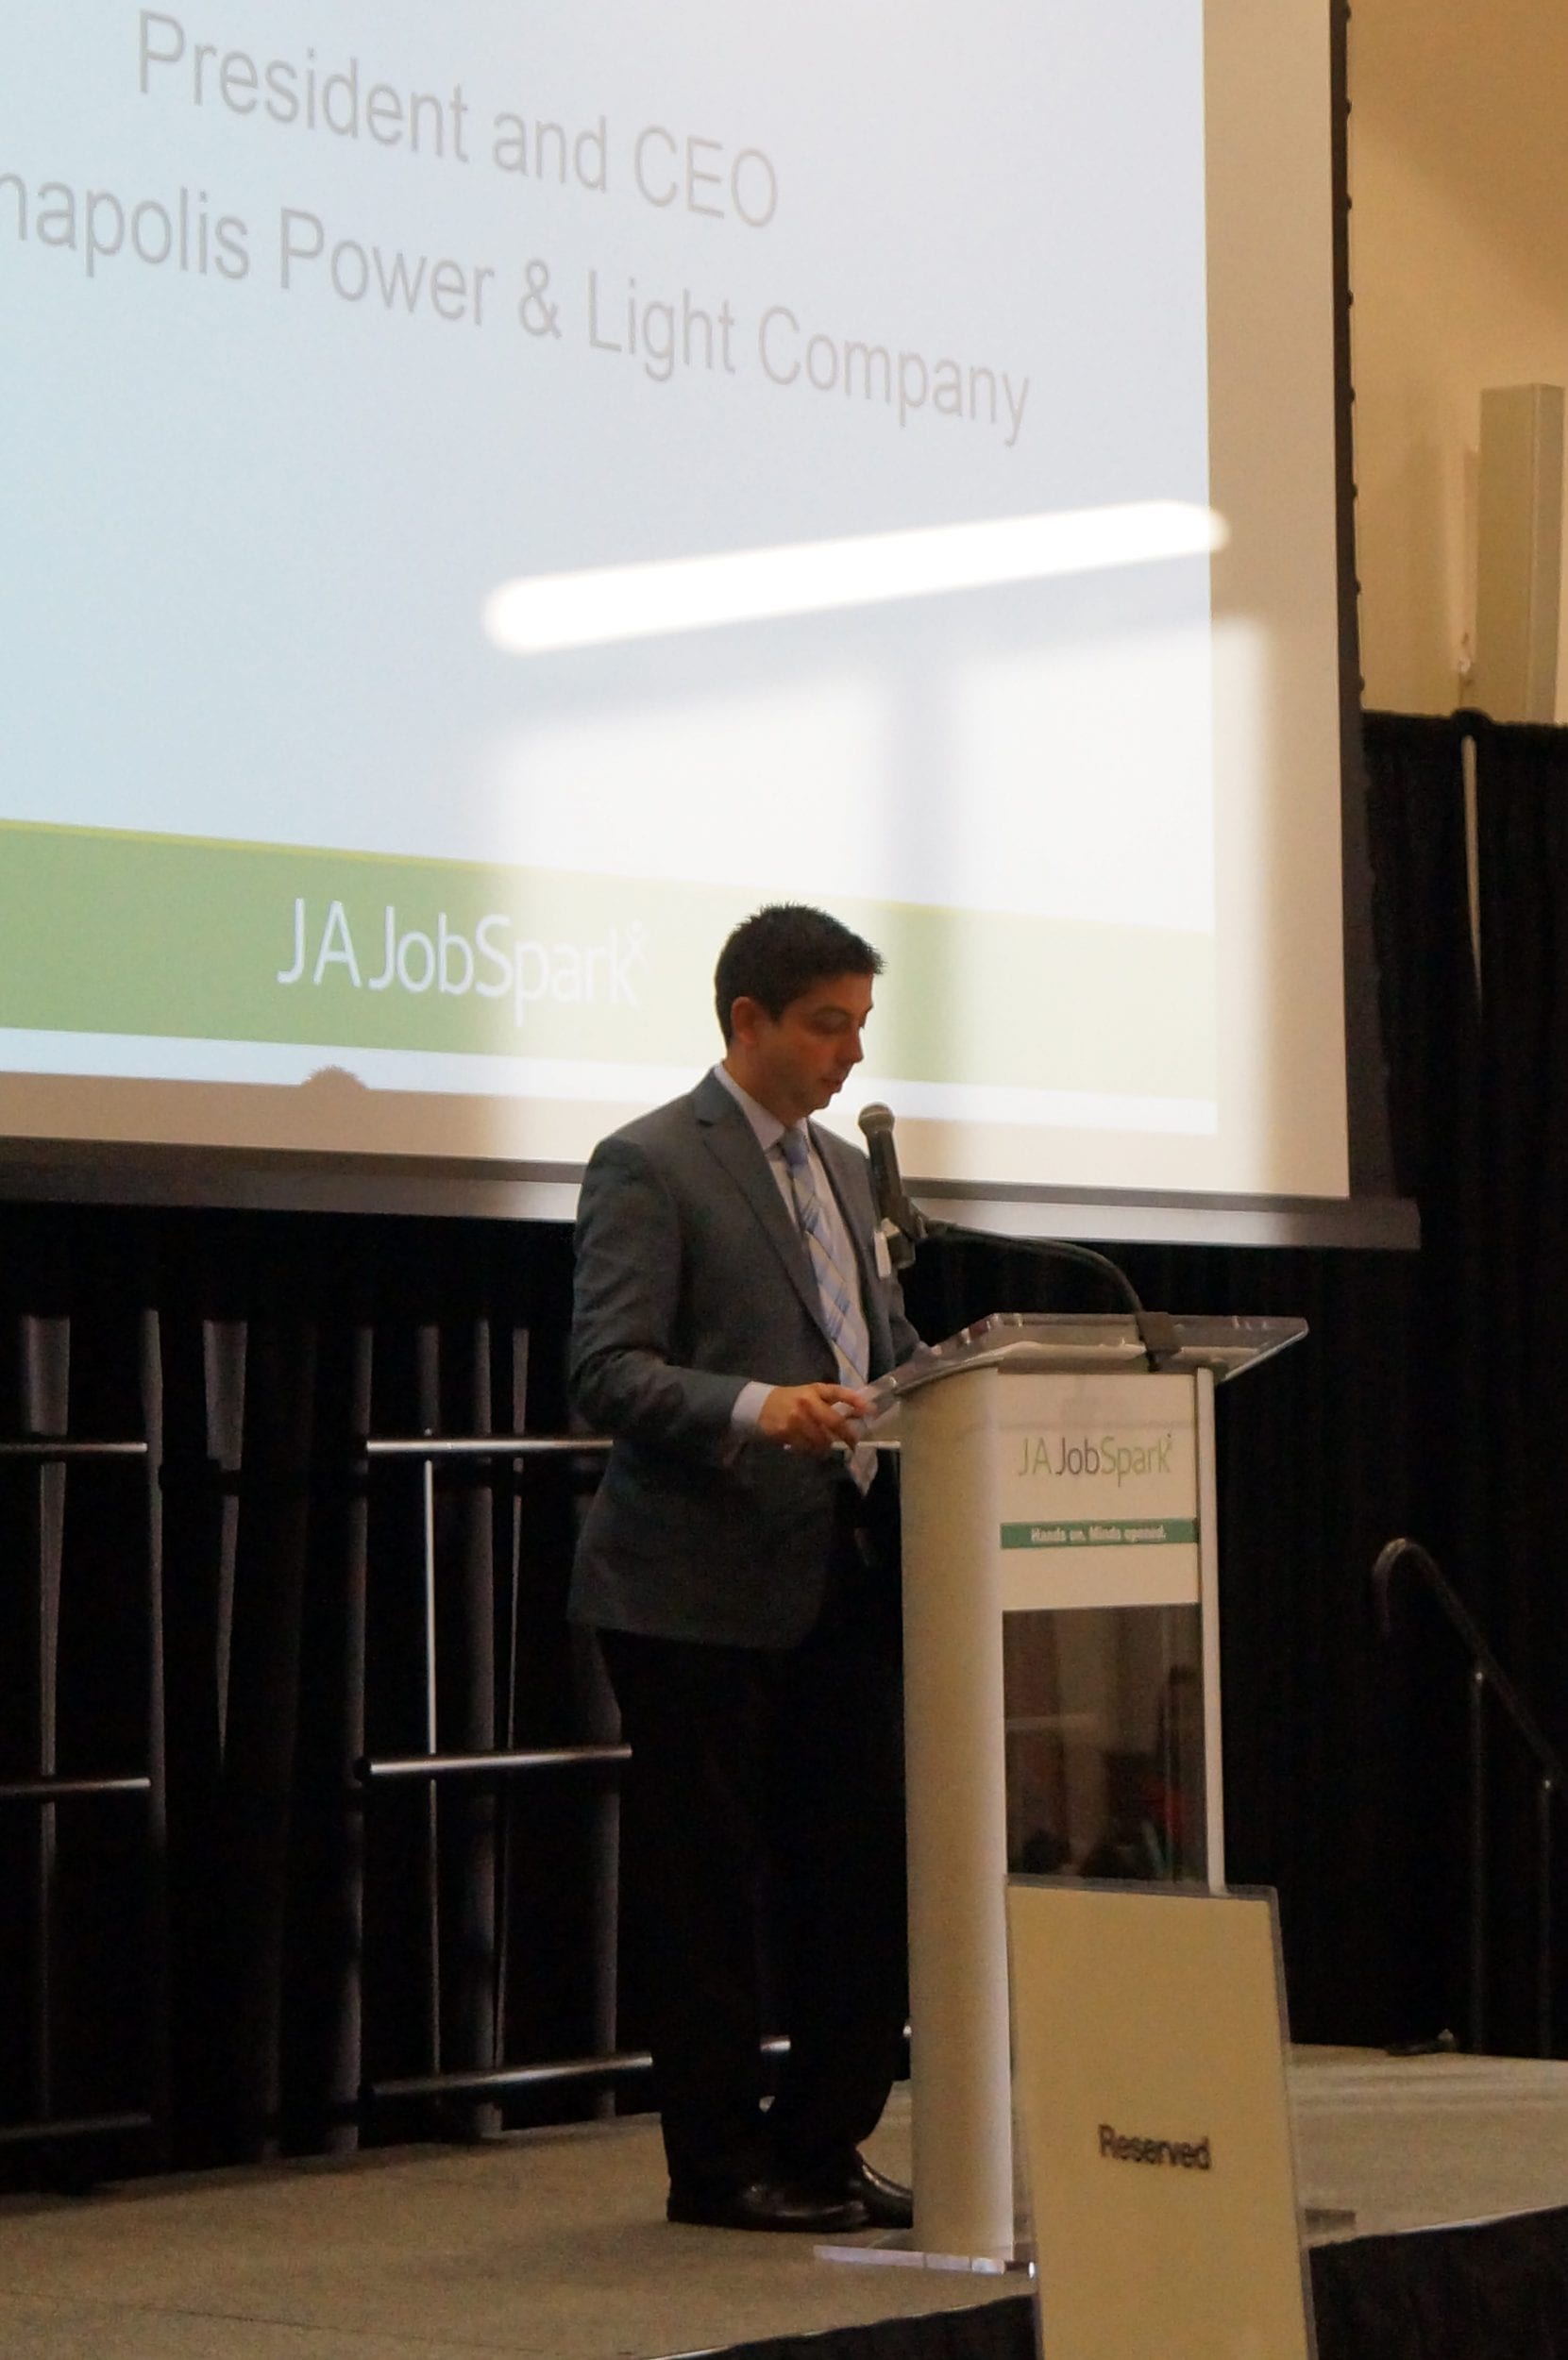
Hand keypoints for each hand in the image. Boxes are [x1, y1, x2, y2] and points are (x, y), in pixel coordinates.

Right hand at [757, 1382, 872, 1455]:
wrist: (760, 1406)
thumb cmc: (792, 1399)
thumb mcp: (811, 1394)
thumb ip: (831, 1402)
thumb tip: (858, 1414)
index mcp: (815, 1390)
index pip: (838, 1393)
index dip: (856, 1401)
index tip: (871, 1411)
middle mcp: (807, 1402)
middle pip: (834, 1422)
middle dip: (847, 1436)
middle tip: (854, 1444)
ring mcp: (796, 1418)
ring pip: (821, 1439)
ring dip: (828, 1447)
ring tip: (828, 1448)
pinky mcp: (787, 1432)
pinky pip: (806, 1447)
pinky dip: (812, 1451)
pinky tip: (811, 1449)